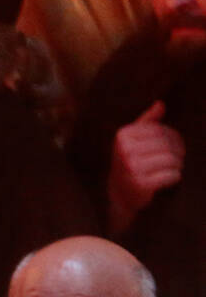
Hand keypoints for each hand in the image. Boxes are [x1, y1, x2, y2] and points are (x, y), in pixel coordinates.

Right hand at [108, 101, 184, 232]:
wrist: (119, 193)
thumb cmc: (130, 162)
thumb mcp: (133, 140)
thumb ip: (147, 121)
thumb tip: (161, 104)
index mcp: (123, 136)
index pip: (160, 130)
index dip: (174, 136)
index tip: (177, 145)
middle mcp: (124, 151)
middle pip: (166, 144)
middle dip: (177, 152)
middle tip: (178, 158)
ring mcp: (131, 168)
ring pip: (171, 160)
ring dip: (177, 165)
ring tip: (173, 167)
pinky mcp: (140, 184)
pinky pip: (171, 175)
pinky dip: (174, 176)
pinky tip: (169, 178)